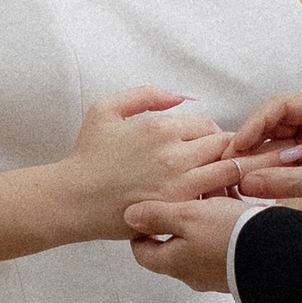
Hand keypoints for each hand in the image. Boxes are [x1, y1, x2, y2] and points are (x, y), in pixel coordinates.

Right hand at [54, 87, 230, 242]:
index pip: (208, 124)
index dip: (208, 134)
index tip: (201, 147)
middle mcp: (175, 152)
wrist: (73, 198)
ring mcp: (180, 182)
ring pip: (228, 170)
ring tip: (217, 182)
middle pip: (224, 145)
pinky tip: (207, 200)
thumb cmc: (88, 155)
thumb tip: (181, 97)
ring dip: (227, 173)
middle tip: (213, 164)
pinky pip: (216, 197)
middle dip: (224, 151)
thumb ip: (145, 95)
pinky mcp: (178, 208)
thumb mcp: (106, 108)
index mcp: (160, 127)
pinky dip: (219, 195)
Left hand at [125, 193, 246, 291]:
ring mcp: (217, 270)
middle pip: (174, 243)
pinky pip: (225, 239)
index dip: (140, 232)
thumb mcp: (186, 216)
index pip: (143, 252)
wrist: (277, 254)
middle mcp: (193, 272)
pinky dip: (225, 221)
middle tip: (182, 195)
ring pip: (201, 238)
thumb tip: (129, 217)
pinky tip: (234, 201)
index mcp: (174, 263)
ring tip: (213, 191)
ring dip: (204, 216)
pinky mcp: (239, 262)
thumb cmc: (229, 236)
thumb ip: (156, 216)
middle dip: (177, 218)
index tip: (143, 215)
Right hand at [221, 87, 301, 219]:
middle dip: (250, 144)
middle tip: (226, 164)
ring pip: (271, 145)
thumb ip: (288, 181)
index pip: (281, 107)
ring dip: (254, 160)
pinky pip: (277, 163)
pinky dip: (263, 173)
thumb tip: (245, 182)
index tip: (236, 146)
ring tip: (233, 176)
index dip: (255, 124)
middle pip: (271, 125)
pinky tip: (246, 184)